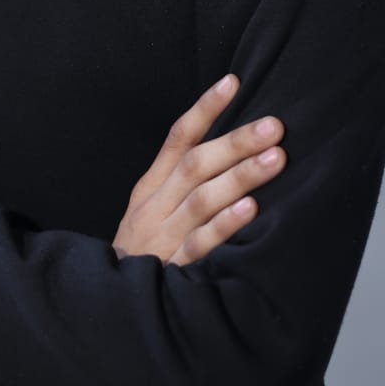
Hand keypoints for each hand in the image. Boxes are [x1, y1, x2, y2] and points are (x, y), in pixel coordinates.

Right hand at [112, 74, 284, 266]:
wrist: (109, 303)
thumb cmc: (142, 250)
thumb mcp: (150, 207)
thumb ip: (180, 180)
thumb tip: (229, 146)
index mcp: (151, 186)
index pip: (177, 138)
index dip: (204, 109)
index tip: (233, 82)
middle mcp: (156, 205)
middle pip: (195, 165)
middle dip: (236, 142)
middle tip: (273, 126)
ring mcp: (163, 236)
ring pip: (202, 199)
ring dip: (240, 176)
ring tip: (275, 158)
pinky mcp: (174, 269)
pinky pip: (201, 244)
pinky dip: (225, 225)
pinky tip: (251, 208)